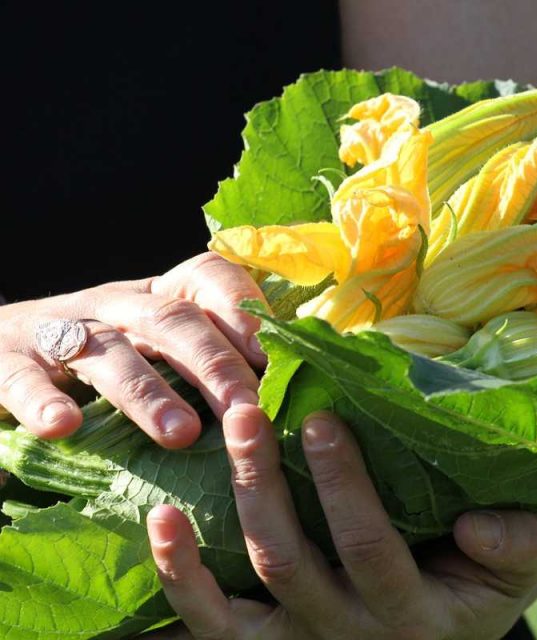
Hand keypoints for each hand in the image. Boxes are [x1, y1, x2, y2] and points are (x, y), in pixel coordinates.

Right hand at [0, 252, 266, 447]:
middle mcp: (112, 306)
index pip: (205, 279)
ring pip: (108, 352)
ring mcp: (57, 331)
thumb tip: (283, 399)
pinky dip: (42, 400)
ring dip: (148, 392)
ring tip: (182, 434)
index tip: (273, 353)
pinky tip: (63, 426)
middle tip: (248, 407)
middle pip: (170, 320)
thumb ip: (204, 364)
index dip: (241, 308)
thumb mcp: (151, 348)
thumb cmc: (94, 360)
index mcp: (156, 299)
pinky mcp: (2, 362)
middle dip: (214, 363)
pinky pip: (21, 378)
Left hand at [145, 406, 536, 639]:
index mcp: (417, 616)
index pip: (371, 551)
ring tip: (217, 444)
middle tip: (250, 414)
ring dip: (224, 517)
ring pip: (247, 596)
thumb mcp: (528, 560)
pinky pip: (215, 626)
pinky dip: (182, 579)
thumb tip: (479, 527)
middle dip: (267, 485)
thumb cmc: (491, 579)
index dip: (344, 489)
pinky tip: (161, 521)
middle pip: (294, 566)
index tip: (325, 417)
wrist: (460, 628)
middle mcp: (353, 638)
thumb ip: (519, 543)